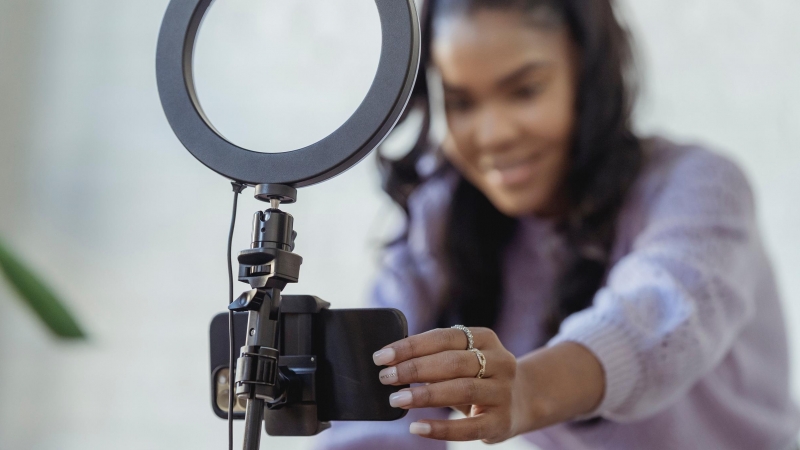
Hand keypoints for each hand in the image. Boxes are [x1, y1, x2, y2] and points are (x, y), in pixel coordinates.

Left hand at [373, 328, 605, 442]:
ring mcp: (504, 392)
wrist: (522, 401)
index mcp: (486, 338)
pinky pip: (469, 427)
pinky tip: (417, 427)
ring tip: (396, 399)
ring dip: (425, 395)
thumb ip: (436, 355)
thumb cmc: (478, 375)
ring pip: (462, 390)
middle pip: (453, 362)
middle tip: (386, 377)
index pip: (444, 337)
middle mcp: (500, 362)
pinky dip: (441, 428)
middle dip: (415, 369)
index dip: (411, 346)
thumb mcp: (464, 357)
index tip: (382, 356)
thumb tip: (391, 361)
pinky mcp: (502, 421)